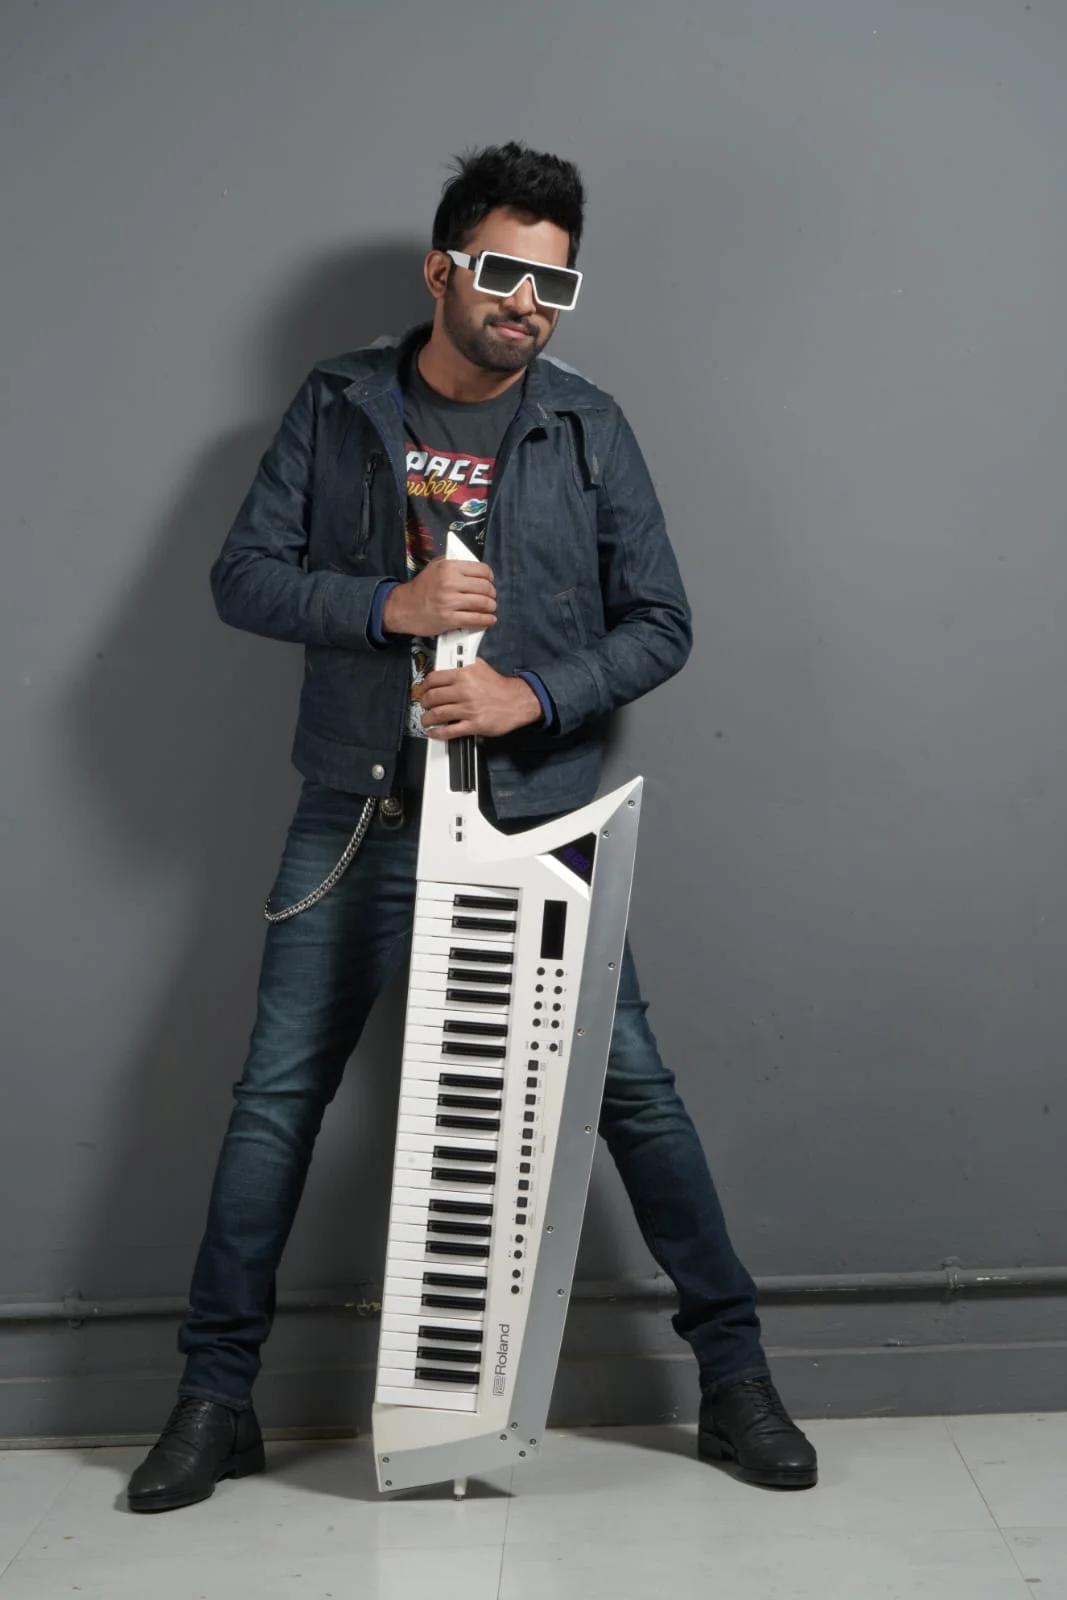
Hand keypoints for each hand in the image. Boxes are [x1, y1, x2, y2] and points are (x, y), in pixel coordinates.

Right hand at [382, 558, 495, 636]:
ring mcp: (449, 602)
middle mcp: (450, 583)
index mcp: (449, 567)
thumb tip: (475, 567)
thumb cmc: (421, 587)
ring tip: (490, 608)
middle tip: (490, 597)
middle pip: (485, 588)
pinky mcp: (449, 619)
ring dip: (491, 607)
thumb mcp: (435, 567)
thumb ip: (454, 564)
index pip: (481, 570)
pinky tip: (489, 620)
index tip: (489, 582)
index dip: (490, 577)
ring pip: (482, 604)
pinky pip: (475, 619)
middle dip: (492, 594)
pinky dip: (486, 620)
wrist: (403, 607)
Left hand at [420, 660, 541, 738]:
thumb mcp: (481, 666)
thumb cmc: (500, 686)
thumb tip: (448, 665)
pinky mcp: (474, 724)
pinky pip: (450, 730)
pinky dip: (438, 733)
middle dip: (424, 703)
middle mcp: (464, 691)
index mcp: (464, 675)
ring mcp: (469, 709)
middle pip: (433, 697)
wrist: (518, 701)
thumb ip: (463, 665)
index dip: (425, 686)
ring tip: (426, 719)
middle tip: (424, 705)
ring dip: (427, 718)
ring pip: (438, 714)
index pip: (434, 679)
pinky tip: (433, 732)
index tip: (424, 689)